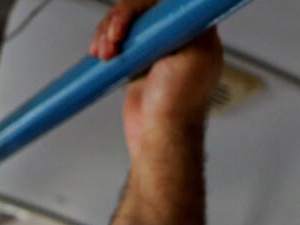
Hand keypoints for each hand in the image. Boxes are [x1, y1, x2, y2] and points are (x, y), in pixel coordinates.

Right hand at [95, 0, 223, 153]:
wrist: (158, 136)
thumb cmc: (179, 105)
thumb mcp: (193, 55)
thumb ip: (189, 23)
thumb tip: (187, 3)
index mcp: (198, 31)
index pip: (169, 1)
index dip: (145, 5)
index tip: (134, 19)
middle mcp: (178, 36)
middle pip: (144, 6)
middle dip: (123, 18)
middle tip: (115, 37)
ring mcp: (156, 48)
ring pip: (127, 20)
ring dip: (109, 31)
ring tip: (106, 53)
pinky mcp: (138, 59)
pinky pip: (118, 38)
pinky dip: (105, 42)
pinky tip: (101, 53)